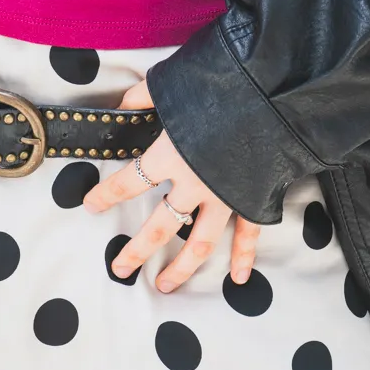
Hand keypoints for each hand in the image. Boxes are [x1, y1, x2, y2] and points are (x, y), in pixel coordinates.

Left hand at [82, 79, 259, 290]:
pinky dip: (243, 256)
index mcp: (170, 155)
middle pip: (159, 227)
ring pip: (199, 244)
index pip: (128, 182)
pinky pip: (248, 234)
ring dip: (181, 269)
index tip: (91, 205)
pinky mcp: (253, 198)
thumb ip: (146, 97)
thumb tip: (125, 104)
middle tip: (119, 268)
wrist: (277, 91)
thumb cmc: (225, 84)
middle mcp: (194, 184)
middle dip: (136, 251)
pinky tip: (236, 279)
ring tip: (164, 286)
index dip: (106, 195)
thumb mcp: (175, 83)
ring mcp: (225, 196)